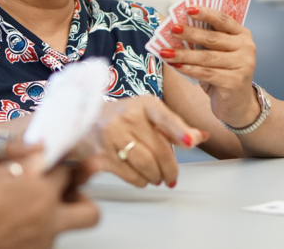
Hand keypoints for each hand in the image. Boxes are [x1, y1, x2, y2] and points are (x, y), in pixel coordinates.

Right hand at [77, 95, 207, 187]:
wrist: (82, 118)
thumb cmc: (120, 116)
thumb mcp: (146, 113)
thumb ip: (173, 126)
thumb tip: (201, 136)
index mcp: (142, 104)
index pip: (164, 116)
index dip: (178, 130)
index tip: (190, 142)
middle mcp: (126, 116)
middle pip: (158, 149)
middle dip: (170, 168)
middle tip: (172, 177)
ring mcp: (111, 134)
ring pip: (145, 165)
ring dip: (155, 176)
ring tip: (156, 177)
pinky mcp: (100, 153)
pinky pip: (129, 175)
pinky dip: (139, 180)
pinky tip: (140, 177)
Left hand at [160, 6, 259, 126]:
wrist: (238, 104)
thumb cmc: (223, 72)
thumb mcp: (216, 53)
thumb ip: (204, 40)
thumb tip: (176, 29)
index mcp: (242, 34)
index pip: (223, 19)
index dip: (205, 13)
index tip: (187, 9)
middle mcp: (246, 48)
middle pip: (213, 38)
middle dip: (190, 32)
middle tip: (172, 29)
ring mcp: (243, 65)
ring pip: (207, 57)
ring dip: (183, 54)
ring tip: (165, 52)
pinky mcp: (235, 82)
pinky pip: (206, 73)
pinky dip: (189, 69)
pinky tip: (176, 66)